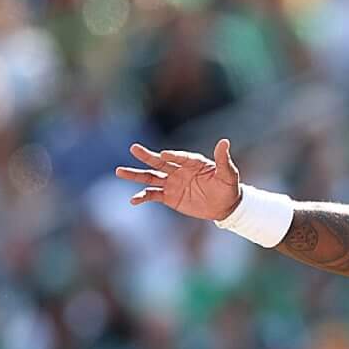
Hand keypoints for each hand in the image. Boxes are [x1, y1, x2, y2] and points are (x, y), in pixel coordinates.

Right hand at [118, 139, 243, 220]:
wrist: (224, 206)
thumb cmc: (228, 187)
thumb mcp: (228, 174)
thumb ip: (223, 160)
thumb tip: (224, 142)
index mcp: (193, 162)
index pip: (181, 157)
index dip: (173, 156)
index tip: (164, 155)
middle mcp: (179, 170)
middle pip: (160, 162)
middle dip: (147, 156)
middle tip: (134, 148)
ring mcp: (172, 183)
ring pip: (151, 177)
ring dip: (136, 175)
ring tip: (119, 171)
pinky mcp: (169, 196)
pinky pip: (153, 195)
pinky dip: (143, 196)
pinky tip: (133, 200)